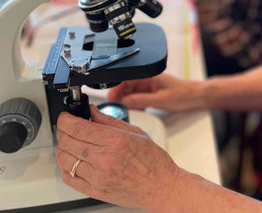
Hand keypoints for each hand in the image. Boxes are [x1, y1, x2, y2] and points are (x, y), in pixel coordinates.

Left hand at [56, 105, 181, 210]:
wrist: (159, 186)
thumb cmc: (152, 160)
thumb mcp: (135, 132)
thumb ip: (109, 120)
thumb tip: (92, 111)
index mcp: (115, 140)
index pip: (78, 127)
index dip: (65, 120)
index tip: (65, 117)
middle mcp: (104, 159)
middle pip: (68, 142)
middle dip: (62, 131)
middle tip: (66, 126)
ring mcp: (97, 177)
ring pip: (64, 159)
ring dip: (62, 148)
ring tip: (68, 142)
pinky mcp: (94, 191)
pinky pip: (69, 178)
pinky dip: (65, 167)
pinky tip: (73, 160)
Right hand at [107, 73, 205, 110]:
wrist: (198, 97)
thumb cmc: (185, 95)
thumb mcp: (161, 100)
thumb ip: (141, 100)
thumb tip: (125, 101)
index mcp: (151, 75)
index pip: (128, 77)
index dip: (117, 87)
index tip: (111, 97)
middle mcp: (150, 79)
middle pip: (128, 85)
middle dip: (120, 94)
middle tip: (114, 105)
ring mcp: (153, 86)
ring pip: (133, 92)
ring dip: (127, 99)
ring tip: (122, 109)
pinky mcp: (155, 93)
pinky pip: (140, 97)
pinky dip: (136, 103)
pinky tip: (136, 110)